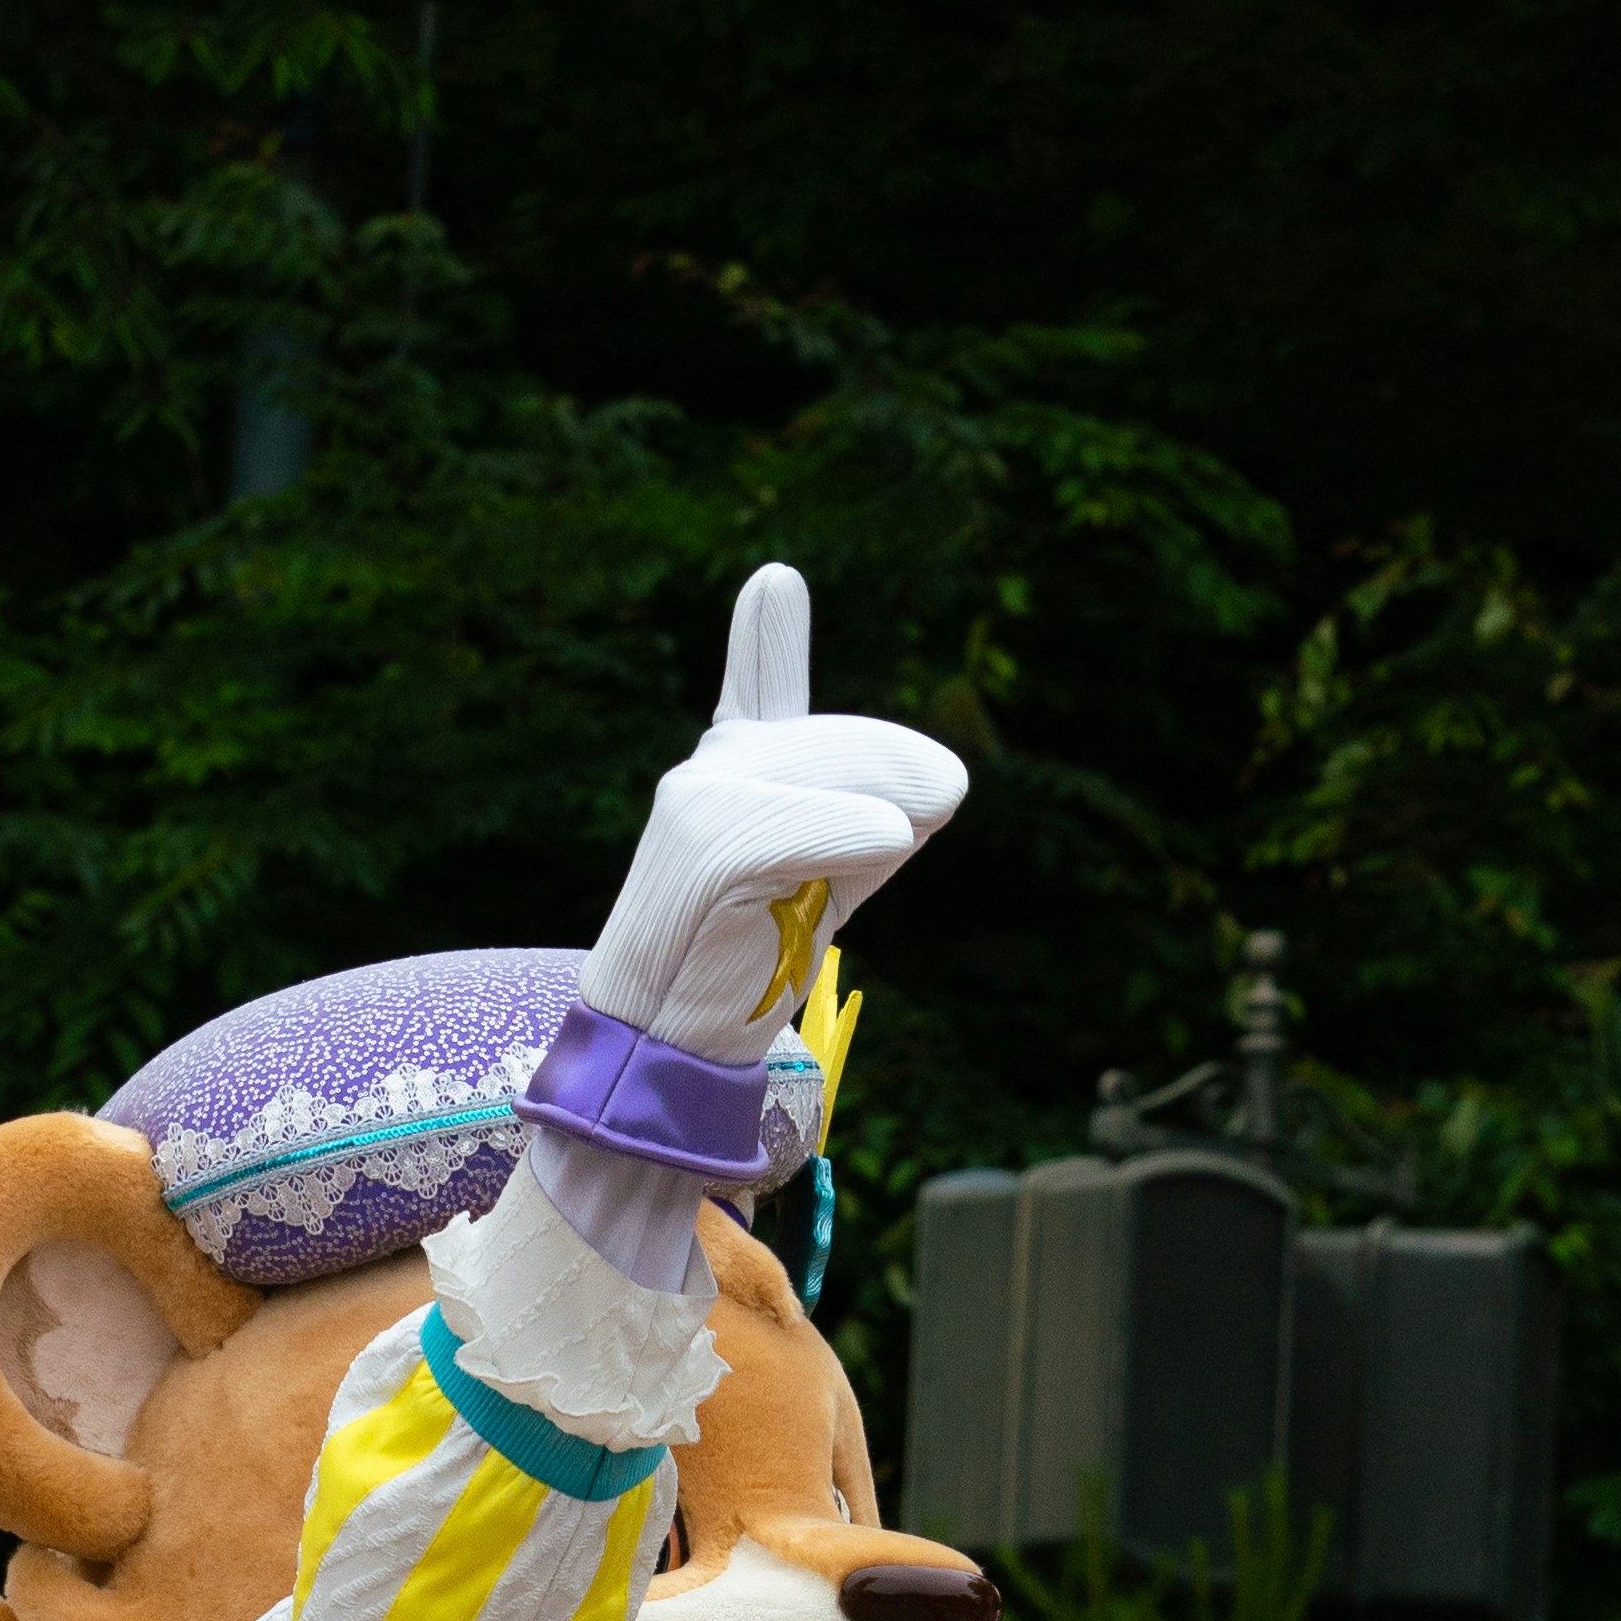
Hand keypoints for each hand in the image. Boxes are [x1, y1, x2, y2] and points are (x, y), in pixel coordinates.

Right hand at [563, 573, 965, 1069]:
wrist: (673, 1037)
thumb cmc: (755, 957)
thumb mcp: (833, 874)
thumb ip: (876, 814)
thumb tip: (941, 784)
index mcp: (739, 767)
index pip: (760, 686)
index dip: (767, 637)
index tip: (776, 583)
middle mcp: (712, 768)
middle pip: (835, 743)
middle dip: (902, 770)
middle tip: (946, 798)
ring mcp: (698, 798)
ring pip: (825, 777)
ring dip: (886, 808)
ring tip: (899, 839)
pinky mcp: (701, 847)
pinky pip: (794, 825)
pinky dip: (847, 831)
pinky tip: (891, 838)